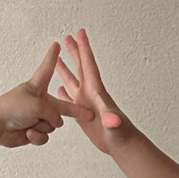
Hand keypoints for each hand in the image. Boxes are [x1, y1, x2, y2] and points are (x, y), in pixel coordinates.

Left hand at [0, 42, 94, 147]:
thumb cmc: (12, 108)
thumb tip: (56, 124)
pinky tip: (28, 133)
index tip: (56, 45)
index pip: (47, 69)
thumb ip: (53, 113)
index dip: (52, 58)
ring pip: (53, 125)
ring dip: (44, 126)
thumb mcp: (38, 105)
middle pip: (62, 107)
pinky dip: (37, 136)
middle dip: (75, 111)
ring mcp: (36, 118)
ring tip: (31, 123)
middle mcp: (39, 102)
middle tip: (90, 114)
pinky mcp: (33, 132)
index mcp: (37, 87)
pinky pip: (44, 136)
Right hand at [55, 29, 128, 155]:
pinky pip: (70, 100)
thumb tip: (111, 118)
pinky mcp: (82, 114)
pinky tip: (58, 89)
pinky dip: (63, 93)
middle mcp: (90, 94)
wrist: (122, 145)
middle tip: (66, 37)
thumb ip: (112, 120)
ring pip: (73, 82)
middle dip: (74, 52)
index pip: (89, 65)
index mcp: (96, 91)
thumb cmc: (120, 135)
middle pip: (80, 67)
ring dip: (65, 70)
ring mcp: (85, 103)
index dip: (84, 48)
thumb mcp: (114, 125)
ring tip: (57, 59)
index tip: (79, 32)